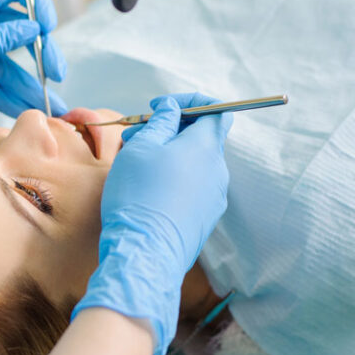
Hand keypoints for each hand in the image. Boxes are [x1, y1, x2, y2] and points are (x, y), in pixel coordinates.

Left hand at [0, 0, 67, 141]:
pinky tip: (26, 109)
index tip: (50, 27)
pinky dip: (9, 97)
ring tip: (50, 108)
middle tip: (56, 75)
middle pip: (19, 34)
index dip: (36, 4)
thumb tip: (33, 28)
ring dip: (29, 85)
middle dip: (40, 54)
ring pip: (9, 66)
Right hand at [72, 93, 232, 354]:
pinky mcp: (204, 219)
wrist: (144, 252)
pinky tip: (147, 190)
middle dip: (169, 130)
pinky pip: (192, 188)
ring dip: (168, 156)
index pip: (215, 110)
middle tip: (136, 135)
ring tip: (136, 164)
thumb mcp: (142, 147)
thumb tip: (173, 109)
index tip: (160, 107)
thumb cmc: (139, 194)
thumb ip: (161, 122)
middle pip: (201, 138)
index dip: (188, 103)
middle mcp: (218, 171)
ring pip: (194, 164)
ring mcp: (214, 198)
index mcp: (206, 147)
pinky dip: (173, 179)